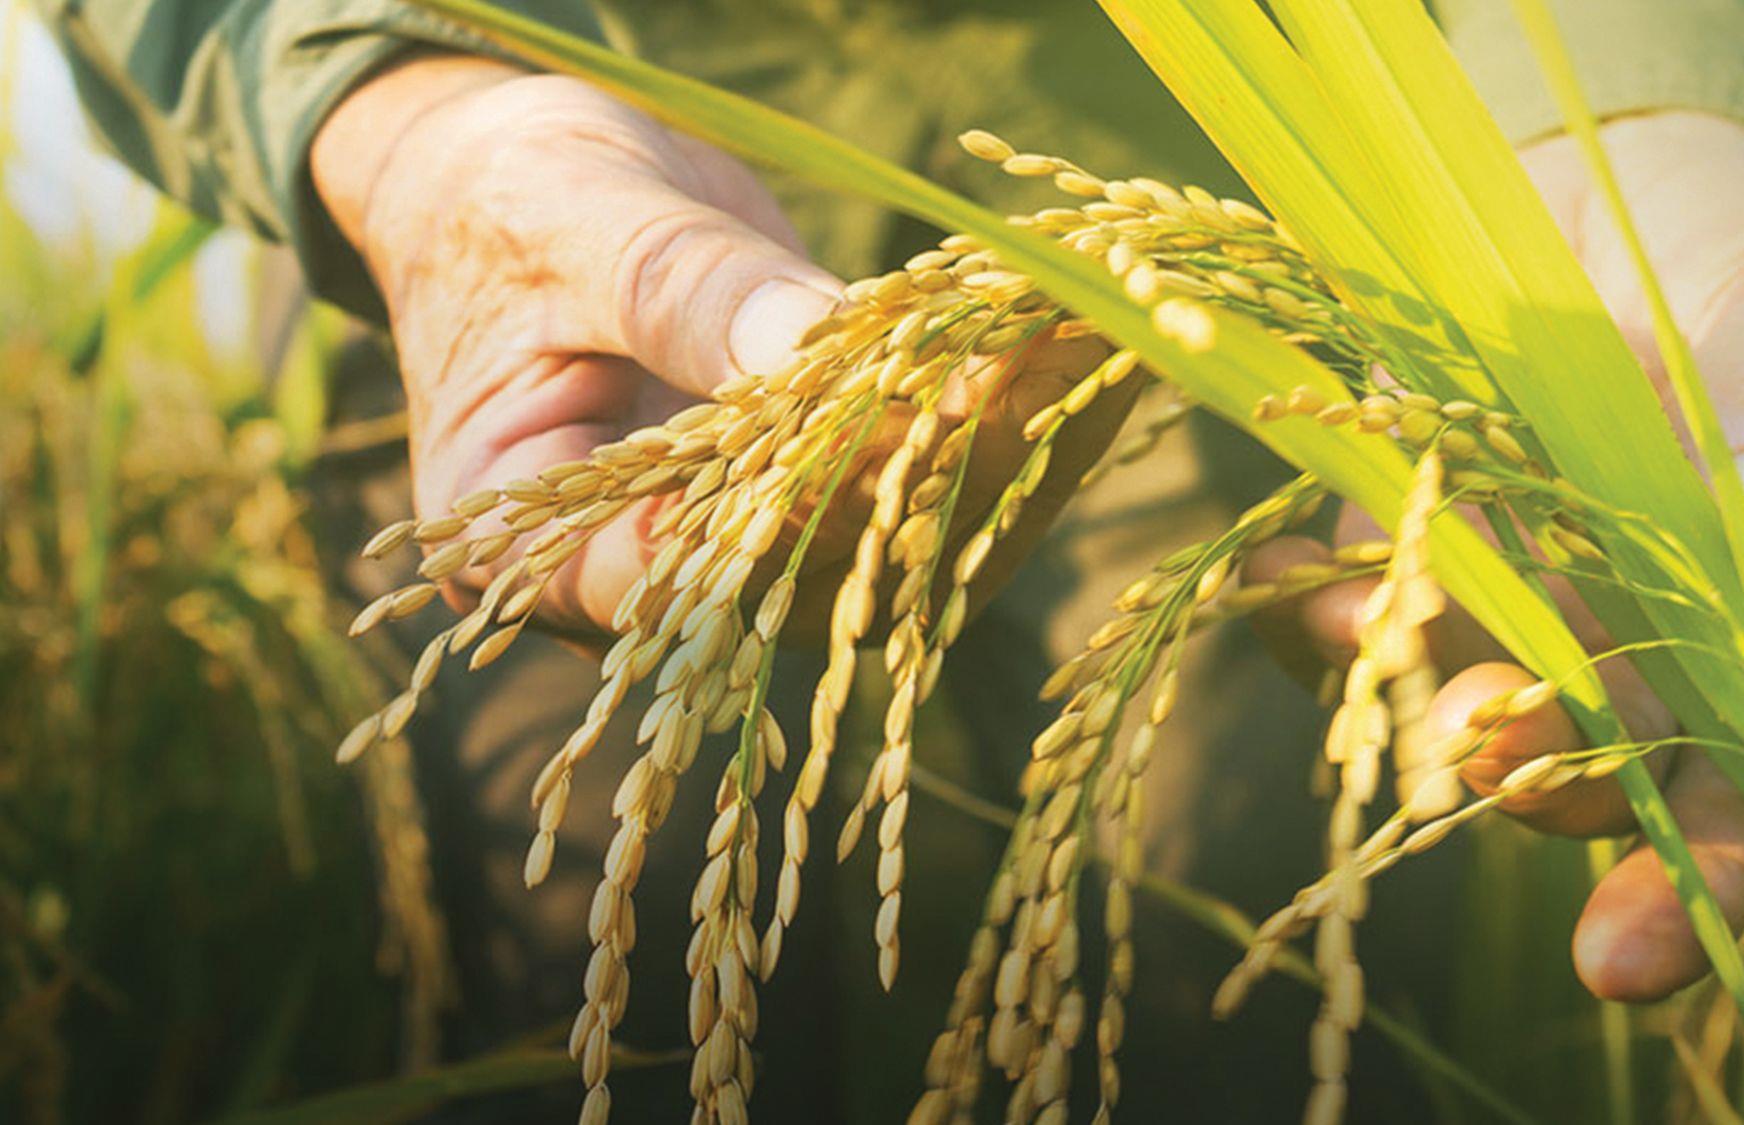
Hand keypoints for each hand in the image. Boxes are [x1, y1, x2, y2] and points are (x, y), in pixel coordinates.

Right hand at [313, 56, 1128, 636]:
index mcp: (533, 547)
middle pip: (808, 568)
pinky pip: (920, 479)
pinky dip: (1001, 415)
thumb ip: (681, 296)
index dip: (792, 512)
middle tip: (1045, 370)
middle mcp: (653, 581)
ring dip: (1000, 448)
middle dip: (935, 467)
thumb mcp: (570, 224)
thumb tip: (812, 349)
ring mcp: (748, 548)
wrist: (523, 189)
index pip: (670, 574)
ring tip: (1090, 347)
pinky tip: (1076, 346)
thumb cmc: (504, 202)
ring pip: (891, 541)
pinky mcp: (824, 495)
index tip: (909, 424)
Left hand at [1245, 113, 1743, 1000]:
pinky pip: (1362, 607)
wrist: (1611, 178)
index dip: (1705, 873)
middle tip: (1483, 755)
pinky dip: (1322, 615)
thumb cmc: (1743, 253)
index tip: (1628, 957)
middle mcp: (1647, 635)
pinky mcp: (1416, 534)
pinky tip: (1291, 595)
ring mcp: (1521, 593)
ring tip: (1378, 668)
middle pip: (1603, 761)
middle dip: (1543, 780)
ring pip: (1469, 697)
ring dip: (1415, 705)